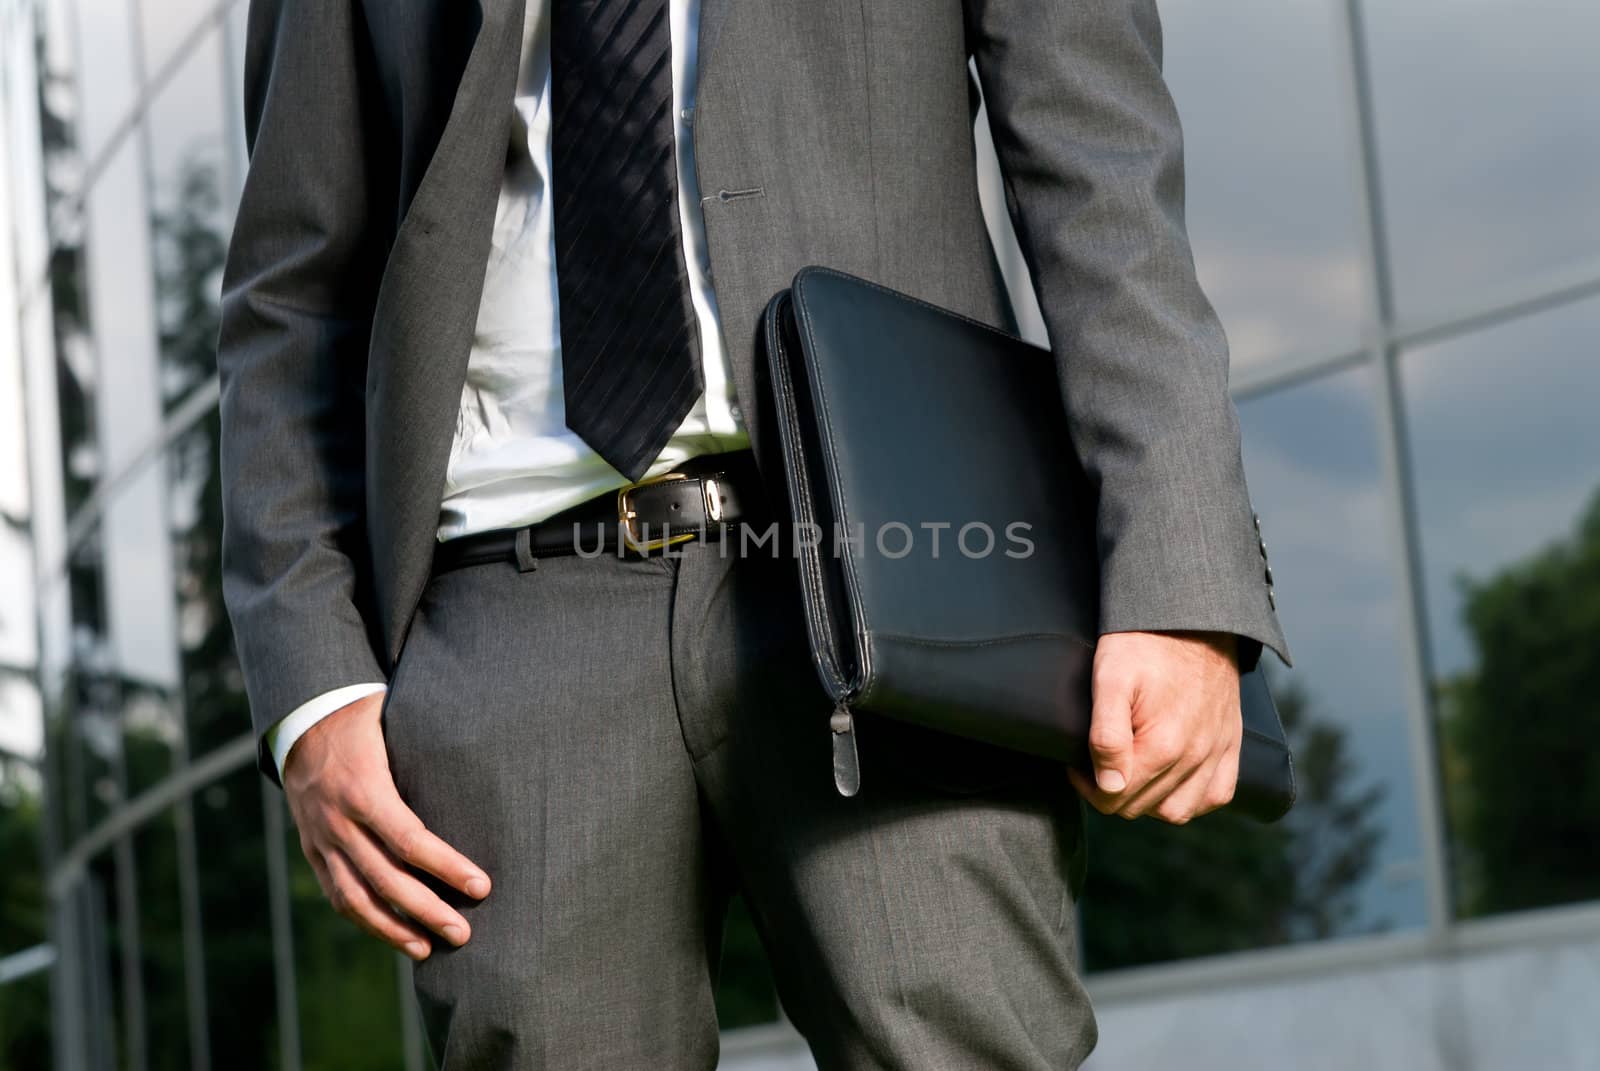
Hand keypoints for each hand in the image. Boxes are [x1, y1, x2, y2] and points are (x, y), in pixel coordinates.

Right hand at [282, 691, 490, 959]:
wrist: (303, 719)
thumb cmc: (367, 718)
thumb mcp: (397, 722)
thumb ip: (431, 747)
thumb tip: (489, 760)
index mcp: (365, 789)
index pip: (410, 840)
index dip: (447, 867)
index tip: (481, 886)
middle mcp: (339, 821)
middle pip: (386, 879)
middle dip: (426, 911)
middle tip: (463, 934)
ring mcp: (321, 839)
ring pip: (355, 897)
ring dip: (393, 929)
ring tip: (428, 949)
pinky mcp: (312, 850)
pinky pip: (337, 893)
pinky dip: (365, 918)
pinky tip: (393, 934)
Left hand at [1066, 630, 1240, 824]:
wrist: (1192, 617)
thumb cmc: (1144, 643)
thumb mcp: (1110, 678)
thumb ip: (1106, 735)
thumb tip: (1108, 786)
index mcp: (1163, 745)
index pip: (1115, 798)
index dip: (1087, 785)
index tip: (1078, 762)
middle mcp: (1195, 757)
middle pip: (1140, 807)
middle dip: (1112, 790)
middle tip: (1097, 761)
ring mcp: (1217, 753)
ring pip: (1176, 812)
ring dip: (1148, 800)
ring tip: (1130, 771)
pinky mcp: (1231, 745)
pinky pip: (1215, 796)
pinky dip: (1191, 798)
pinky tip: (1170, 781)